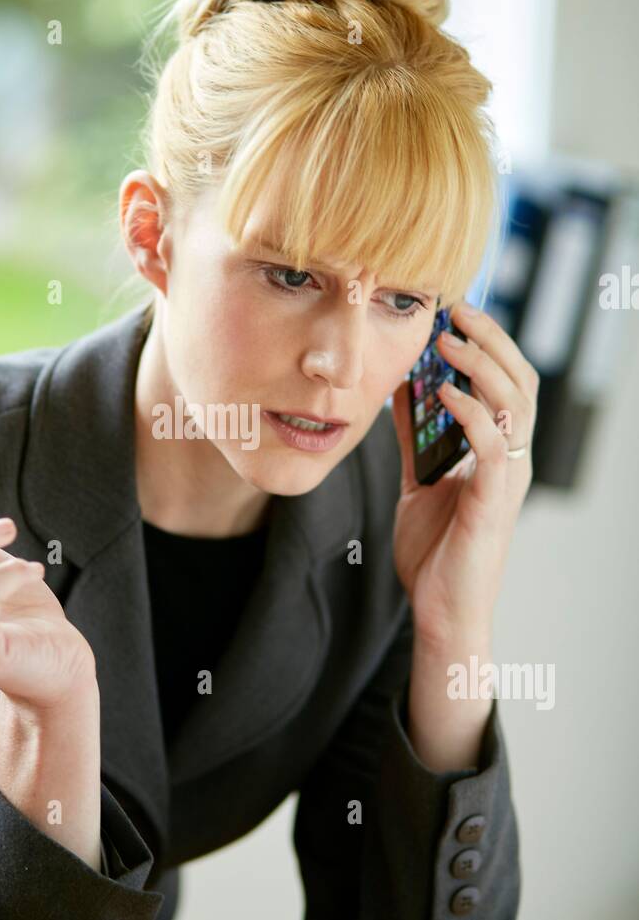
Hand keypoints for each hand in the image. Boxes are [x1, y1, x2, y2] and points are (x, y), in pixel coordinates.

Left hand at [389, 300, 538, 645]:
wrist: (440, 610)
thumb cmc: (435, 551)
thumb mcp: (418, 480)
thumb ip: (414, 439)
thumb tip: (399, 391)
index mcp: (497, 451)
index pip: (506, 382)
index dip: (487, 344)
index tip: (454, 312)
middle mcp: (511, 459)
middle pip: (520, 382)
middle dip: (491, 340)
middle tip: (458, 309)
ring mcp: (507, 479)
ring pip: (515, 405)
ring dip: (482, 366)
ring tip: (448, 340)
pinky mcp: (494, 503)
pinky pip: (493, 446)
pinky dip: (472, 413)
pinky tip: (443, 390)